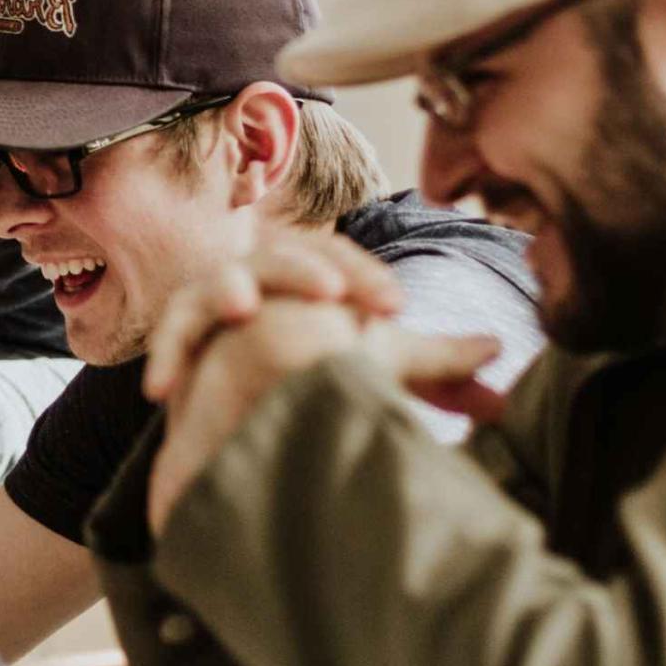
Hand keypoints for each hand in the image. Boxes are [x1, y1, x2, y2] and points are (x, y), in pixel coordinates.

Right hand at [139, 236, 512, 528]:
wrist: (249, 409)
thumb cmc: (318, 374)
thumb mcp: (380, 368)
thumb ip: (435, 363)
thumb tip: (500, 351)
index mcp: (314, 273)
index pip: (337, 257)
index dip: (363, 276)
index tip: (394, 310)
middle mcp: (263, 275)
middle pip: (280, 256)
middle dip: (305, 273)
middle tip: (335, 297)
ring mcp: (215, 302)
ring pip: (218, 283)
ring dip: (227, 289)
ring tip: (243, 308)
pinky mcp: (181, 340)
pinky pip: (171, 339)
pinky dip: (168, 355)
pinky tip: (165, 387)